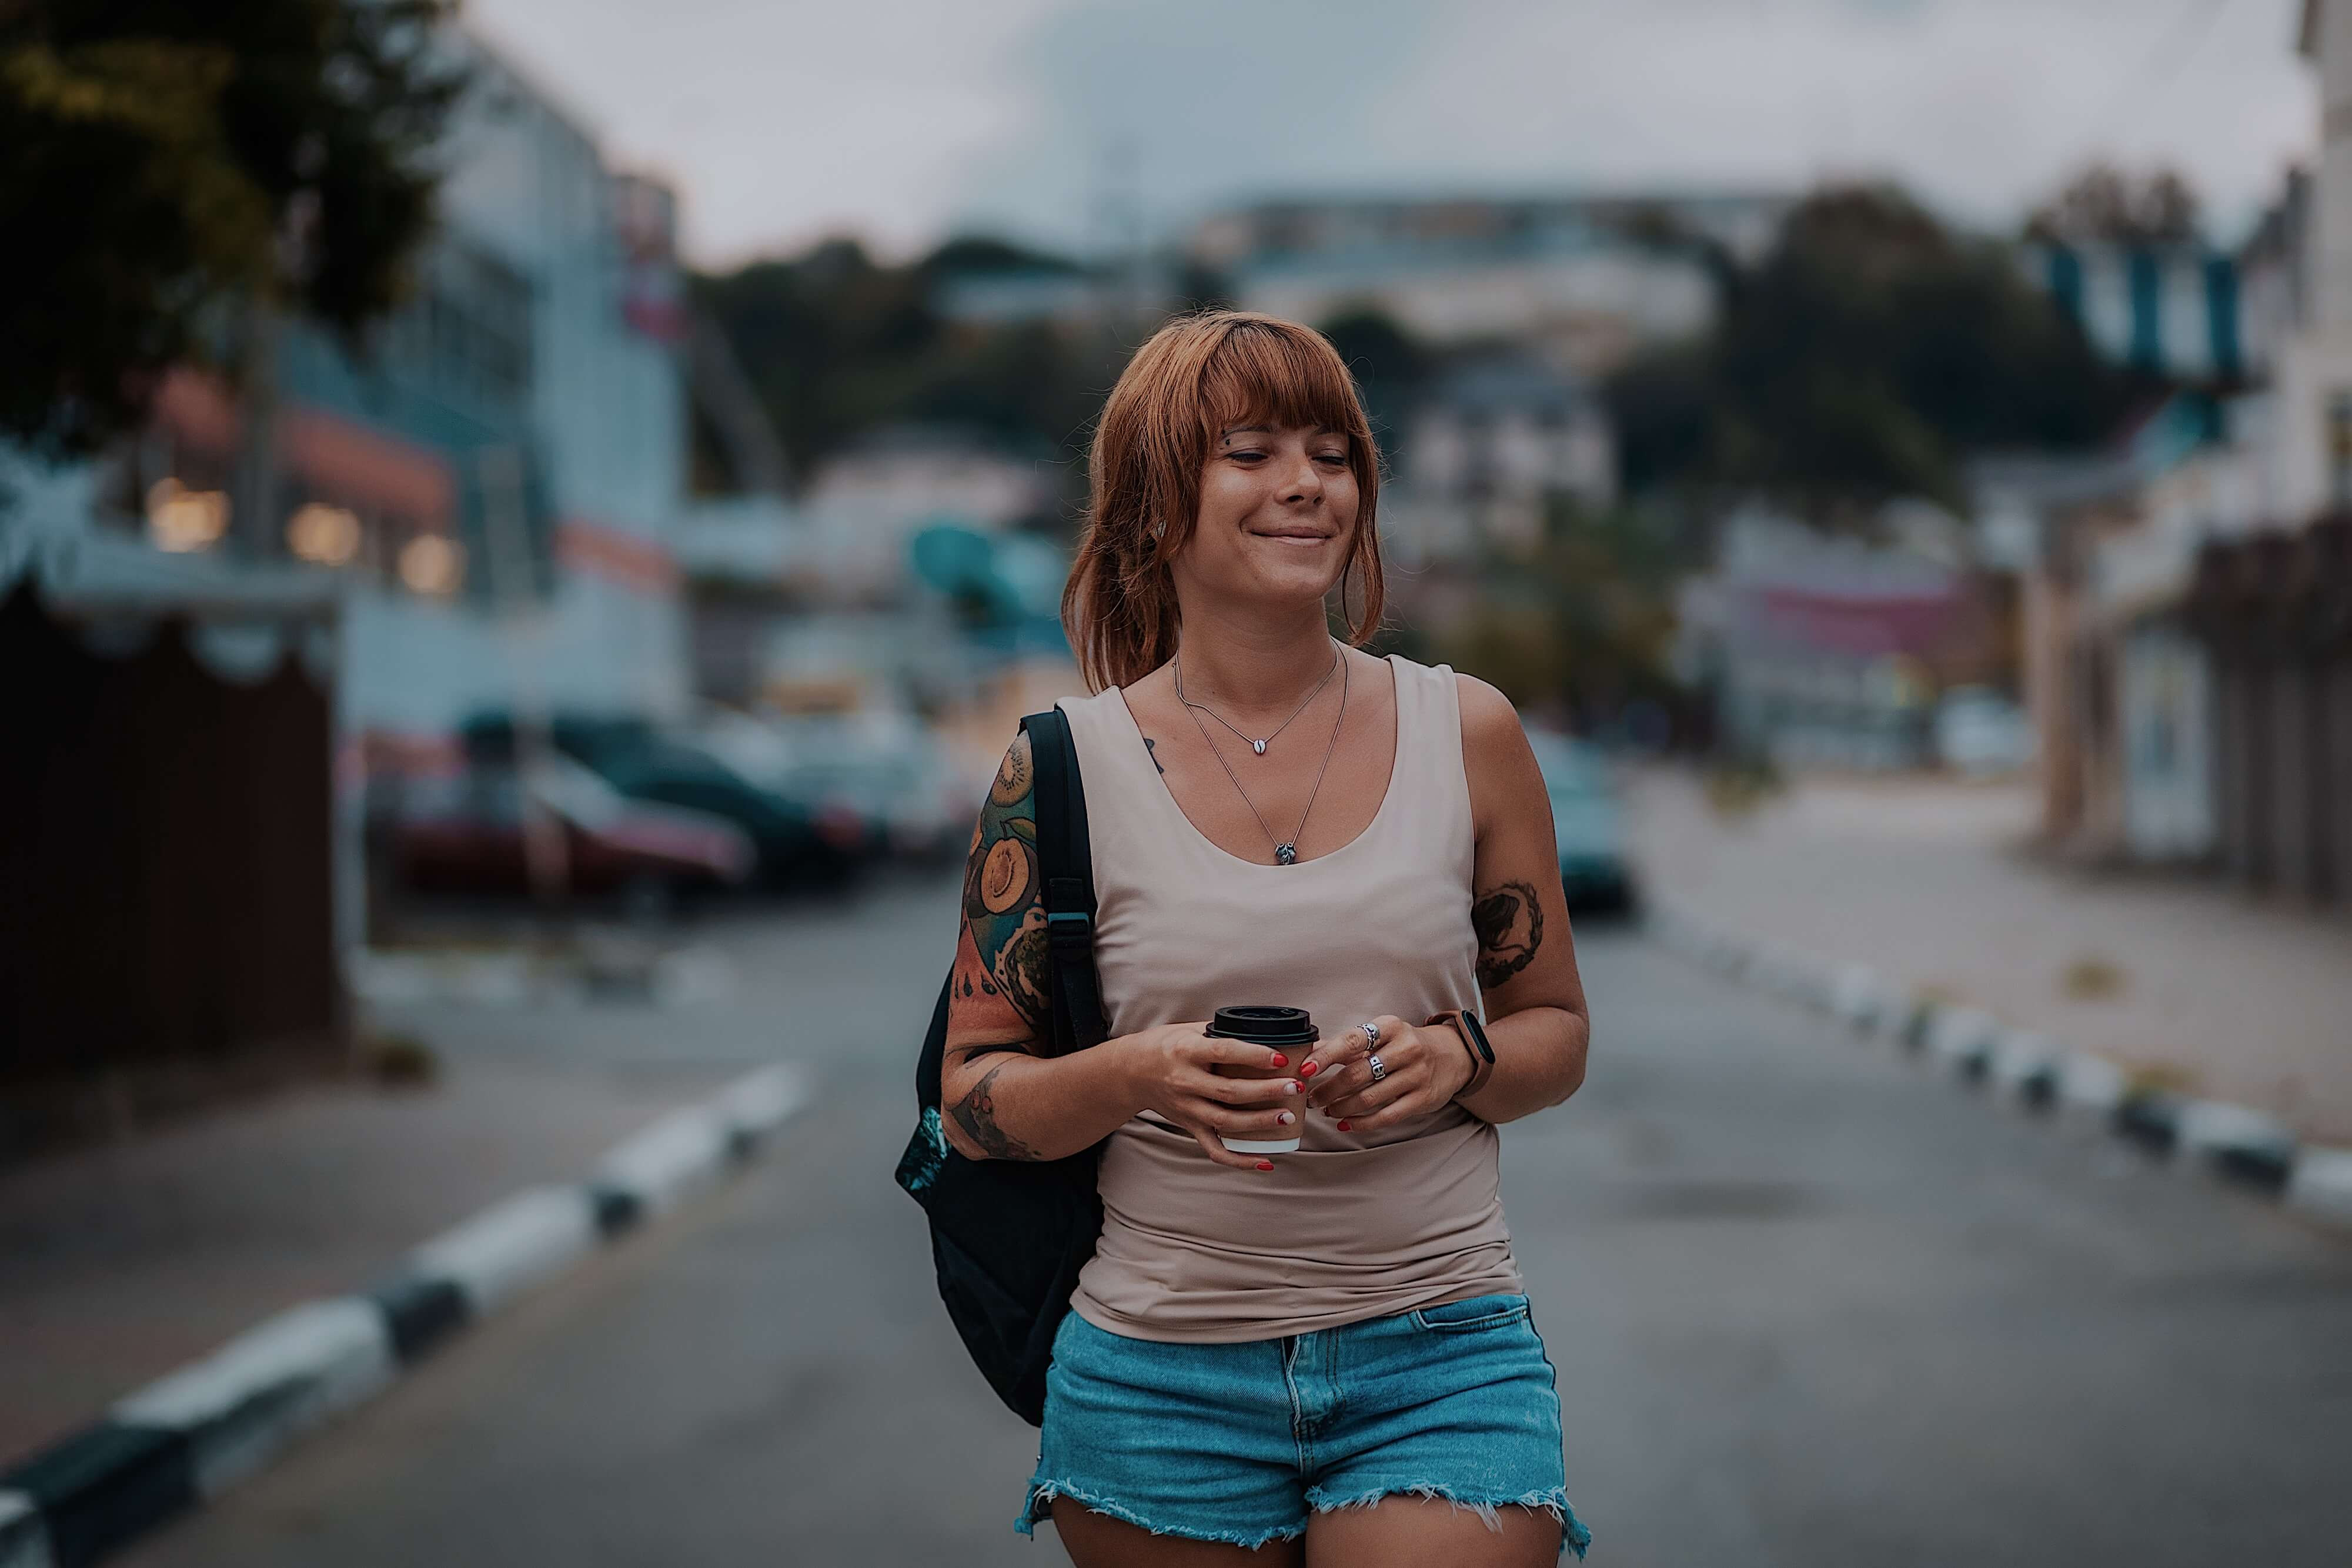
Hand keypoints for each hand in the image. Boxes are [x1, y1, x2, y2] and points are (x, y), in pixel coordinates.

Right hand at [1115, 1022, 1305, 1170]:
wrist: (1130, 1072)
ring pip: (1226, 1121)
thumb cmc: (1165, 1046)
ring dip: (1259, 1122)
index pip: (1224, 1052)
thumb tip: (1263, 1030)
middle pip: (1230, 1091)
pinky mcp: (1190, 1127)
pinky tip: (1266, 1162)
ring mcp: (1187, 1108)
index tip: (1280, 1057)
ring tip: (1287, 1117)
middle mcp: (1185, 1082)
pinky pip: (1215, 1149)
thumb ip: (1221, 1031)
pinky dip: (1240, 1160)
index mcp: (1187, 1051)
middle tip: (1294, 1087)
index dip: (1253, 1056)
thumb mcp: (1188, 1029)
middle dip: (1266, 1091)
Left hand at [1299, 1015, 1474, 1132]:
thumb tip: (1307, 1051)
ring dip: (1341, 1107)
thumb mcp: (1380, 1035)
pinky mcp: (1423, 1099)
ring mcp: (1416, 1075)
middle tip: (1312, 1098)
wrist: (1451, 1055)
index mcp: (1389, 1027)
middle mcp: (1405, 1048)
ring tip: (1327, 1110)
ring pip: (1369, 1098)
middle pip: (1358, 1073)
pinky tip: (1345, 1123)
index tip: (1305, 1069)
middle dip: (1329, 1089)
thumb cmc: (1404, 1044)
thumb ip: (1345, 1043)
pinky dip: (1361, 1123)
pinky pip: (1386, 1116)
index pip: (1352, 1041)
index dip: (1326, 1056)